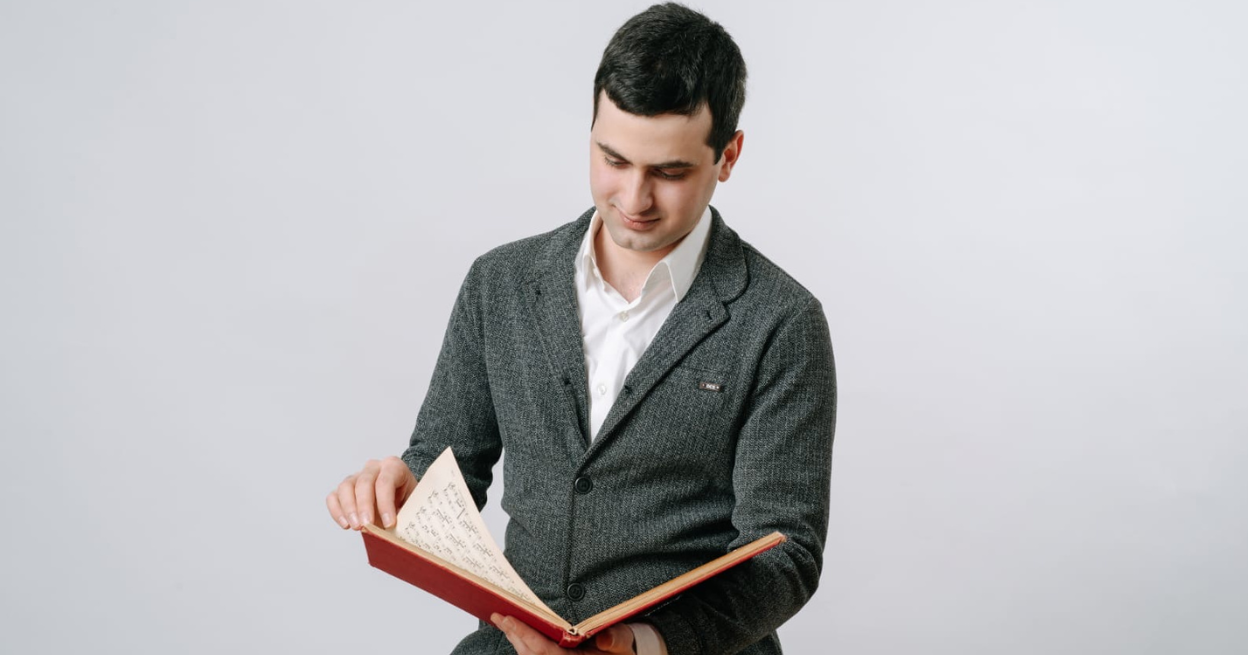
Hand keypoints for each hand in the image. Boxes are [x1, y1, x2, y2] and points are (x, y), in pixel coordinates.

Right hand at [326, 456, 416, 529]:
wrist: (401, 497)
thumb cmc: (408, 500)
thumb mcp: (413, 504)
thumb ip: (406, 514)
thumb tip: (398, 531)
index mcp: (393, 466)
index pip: (386, 481)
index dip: (385, 503)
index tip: (389, 524)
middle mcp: (373, 468)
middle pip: (364, 482)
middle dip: (365, 506)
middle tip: (367, 525)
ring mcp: (356, 476)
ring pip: (346, 487)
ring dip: (349, 509)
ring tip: (356, 527)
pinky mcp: (344, 489)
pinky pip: (334, 497)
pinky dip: (337, 511)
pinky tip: (346, 525)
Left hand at [491, 614, 634, 653]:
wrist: (624, 654)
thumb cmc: (622, 648)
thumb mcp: (623, 643)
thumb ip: (616, 639)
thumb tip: (605, 639)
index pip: (545, 652)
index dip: (526, 635)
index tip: (510, 620)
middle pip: (530, 654)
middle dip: (514, 635)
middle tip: (498, 616)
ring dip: (515, 639)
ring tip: (502, 620)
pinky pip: (534, 653)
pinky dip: (522, 642)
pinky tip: (514, 631)